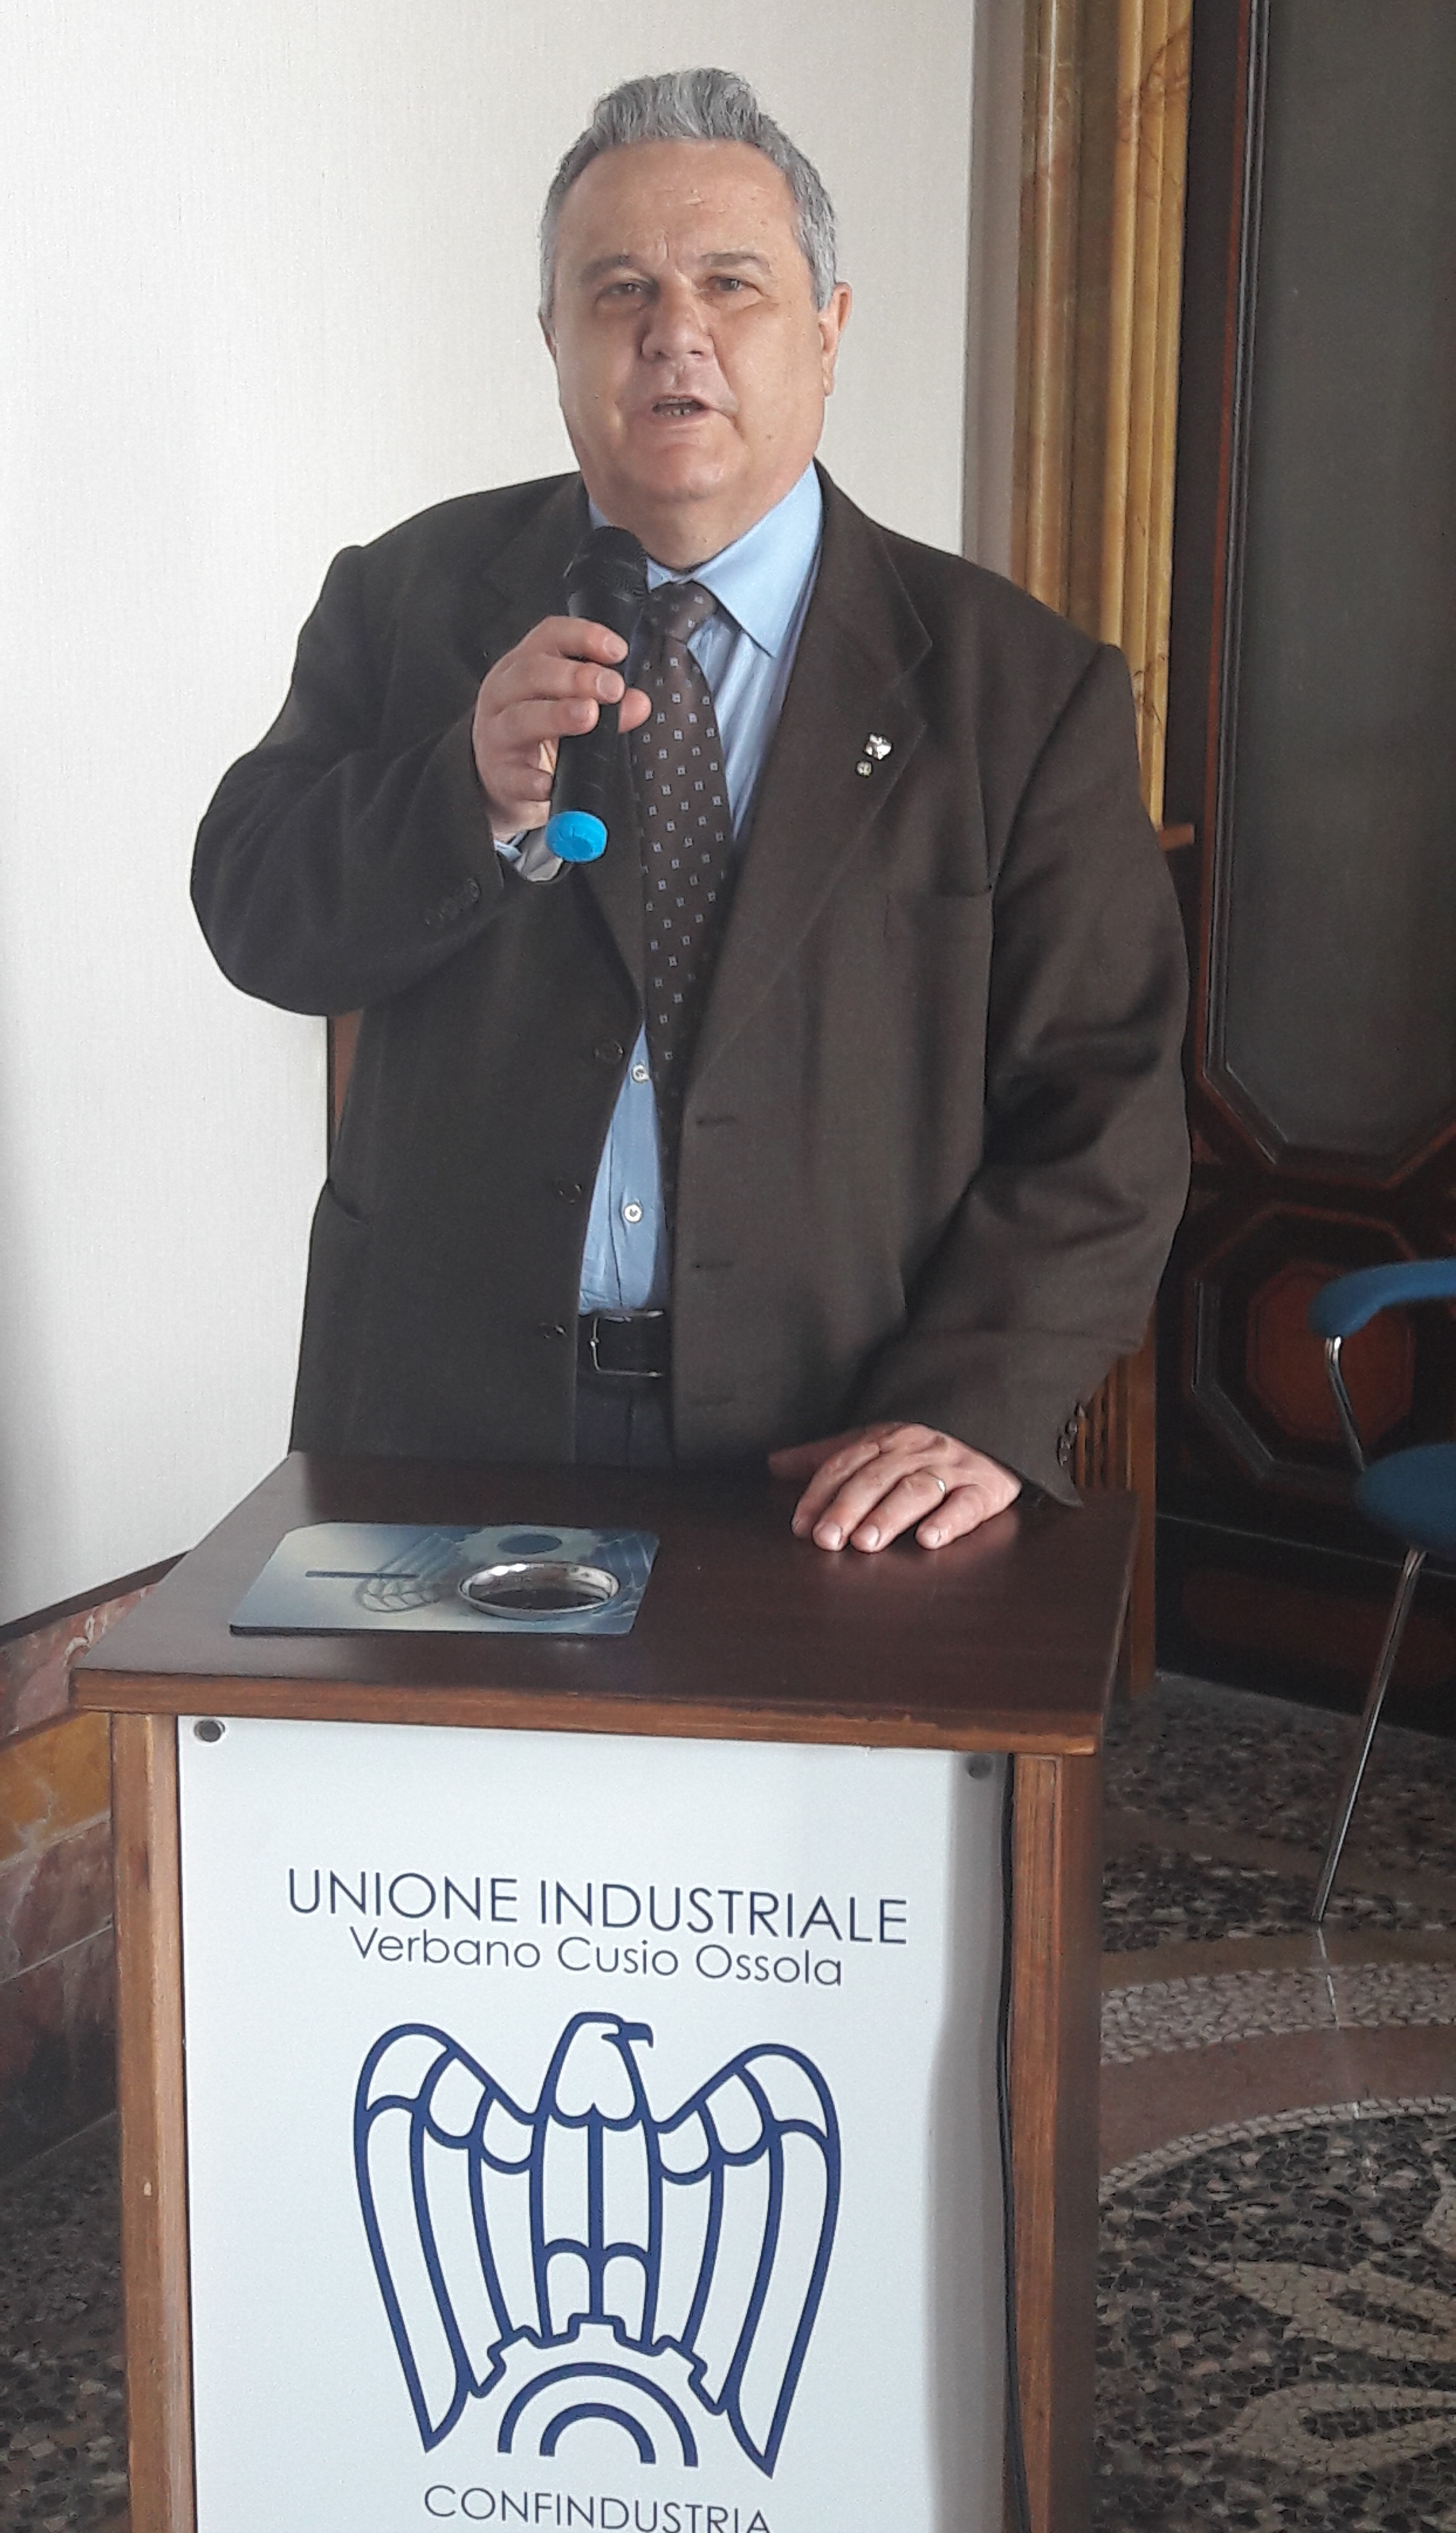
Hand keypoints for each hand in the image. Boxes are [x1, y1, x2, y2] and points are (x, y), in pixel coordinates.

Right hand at [471, 616, 650, 839]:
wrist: (501, 781)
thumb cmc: (536, 735)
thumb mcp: (567, 709)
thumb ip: (604, 703)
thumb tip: (638, 702)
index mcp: (523, 668)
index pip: (549, 637)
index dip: (584, 636)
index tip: (617, 651)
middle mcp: (504, 695)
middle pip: (532, 672)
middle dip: (576, 676)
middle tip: (612, 688)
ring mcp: (497, 735)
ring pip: (520, 719)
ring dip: (557, 715)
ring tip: (588, 716)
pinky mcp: (499, 777)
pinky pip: (515, 777)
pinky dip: (533, 780)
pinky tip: (551, 781)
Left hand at [768, 1422, 1021, 1552]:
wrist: (995, 1437)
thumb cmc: (924, 1451)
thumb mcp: (874, 1446)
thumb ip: (825, 1456)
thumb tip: (773, 1463)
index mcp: (887, 1439)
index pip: (847, 1464)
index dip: (821, 1493)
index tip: (802, 1525)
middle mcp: (917, 1451)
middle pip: (877, 1477)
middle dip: (848, 1508)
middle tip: (827, 1539)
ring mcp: (952, 1469)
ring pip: (916, 1489)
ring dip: (889, 1516)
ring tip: (866, 1541)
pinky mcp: (985, 1490)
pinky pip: (967, 1505)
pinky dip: (948, 1521)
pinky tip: (929, 1539)